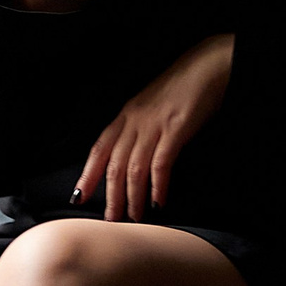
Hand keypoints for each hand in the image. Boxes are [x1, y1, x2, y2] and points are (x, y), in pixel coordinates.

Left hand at [74, 33, 234, 218]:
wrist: (207, 65)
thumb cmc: (182, 86)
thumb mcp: (151, 105)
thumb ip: (140, 127)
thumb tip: (134, 156)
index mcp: (126, 115)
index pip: (99, 149)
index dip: (87, 174)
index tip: (78, 197)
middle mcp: (135, 121)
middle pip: (114, 165)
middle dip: (111, 196)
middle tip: (111, 220)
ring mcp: (154, 124)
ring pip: (134, 168)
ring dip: (133, 197)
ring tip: (135, 217)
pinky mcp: (176, 128)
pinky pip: (161, 163)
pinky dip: (157, 186)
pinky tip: (158, 202)